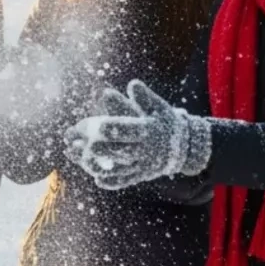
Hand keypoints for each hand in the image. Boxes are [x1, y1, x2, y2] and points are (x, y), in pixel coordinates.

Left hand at [64, 80, 212, 189]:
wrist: (186, 148)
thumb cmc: (166, 122)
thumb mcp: (159, 107)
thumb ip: (145, 98)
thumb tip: (133, 84)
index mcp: (148, 131)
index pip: (127, 130)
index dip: (111, 128)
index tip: (96, 126)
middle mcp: (145, 150)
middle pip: (118, 151)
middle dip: (98, 148)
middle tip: (80, 144)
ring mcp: (142, 166)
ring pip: (117, 168)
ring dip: (96, 165)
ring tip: (78, 158)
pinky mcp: (141, 175)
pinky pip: (124, 180)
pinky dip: (111, 181)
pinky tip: (97, 178)